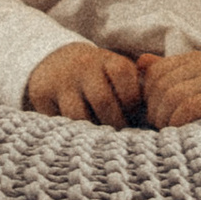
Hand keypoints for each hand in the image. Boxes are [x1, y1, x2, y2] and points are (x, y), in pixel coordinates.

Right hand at [25, 39, 145, 125]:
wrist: (56, 61)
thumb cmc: (101, 77)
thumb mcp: (119, 73)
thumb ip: (139, 88)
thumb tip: (157, 114)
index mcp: (110, 60)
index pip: (124, 75)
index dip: (131, 101)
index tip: (132, 114)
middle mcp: (85, 66)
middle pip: (103, 101)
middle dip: (113, 123)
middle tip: (118, 135)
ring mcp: (63, 80)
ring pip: (79, 116)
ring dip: (92, 132)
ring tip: (100, 139)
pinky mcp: (43, 94)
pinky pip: (59, 122)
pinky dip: (72, 132)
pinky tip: (80, 134)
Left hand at [137, 50, 200, 145]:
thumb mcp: (189, 87)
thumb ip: (165, 74)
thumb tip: (141, 62)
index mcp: (195, 59)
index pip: (156, 72)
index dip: (150, 95)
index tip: (157, 111)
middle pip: (162, 85)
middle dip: (155, 109)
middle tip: (161, 125)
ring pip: (172, 96)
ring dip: (165, 118)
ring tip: (170, 129)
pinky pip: (188, 107)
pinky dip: (178, 121)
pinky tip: (182, 129)